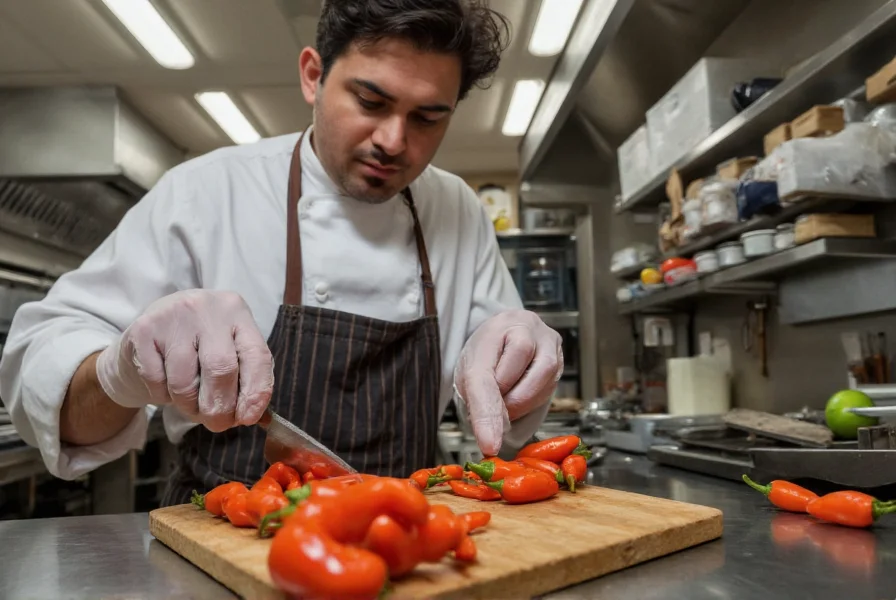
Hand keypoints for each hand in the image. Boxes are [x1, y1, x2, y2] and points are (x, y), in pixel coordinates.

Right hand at [95, 290, 273, 431]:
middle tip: (218, 424)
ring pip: (185, 382)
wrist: (149, 330)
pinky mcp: (143, 330)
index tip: (248, 418)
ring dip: (189, 406)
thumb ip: (245, 378)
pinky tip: (166, 385)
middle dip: (220, 407)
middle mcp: (207, 308)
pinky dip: (162, 396)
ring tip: (190, 404)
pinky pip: (156, 381)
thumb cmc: (198, 345)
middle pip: (221, 369)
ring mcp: (173, 316)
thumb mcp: (228, 349)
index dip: (256, 392)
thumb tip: (257, 417)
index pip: (256, 354)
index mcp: (236, 312)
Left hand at [454, 309, 562, 455]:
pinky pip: (553, 384)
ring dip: (523, 401)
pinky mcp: (561, 356)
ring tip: (507, 402)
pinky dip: (534, 399)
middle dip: (507, 399)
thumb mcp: (470, 375)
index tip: (489, 444)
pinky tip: (522, 395)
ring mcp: (547, 339)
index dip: (486, 413)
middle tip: (496, 411)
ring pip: (543, 375)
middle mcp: (523, 325)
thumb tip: (493, 438)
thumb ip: (479, 402)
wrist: (503, 339)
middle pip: (518, 363)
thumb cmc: (487, 355)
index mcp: (490, 329)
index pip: (484, 374)